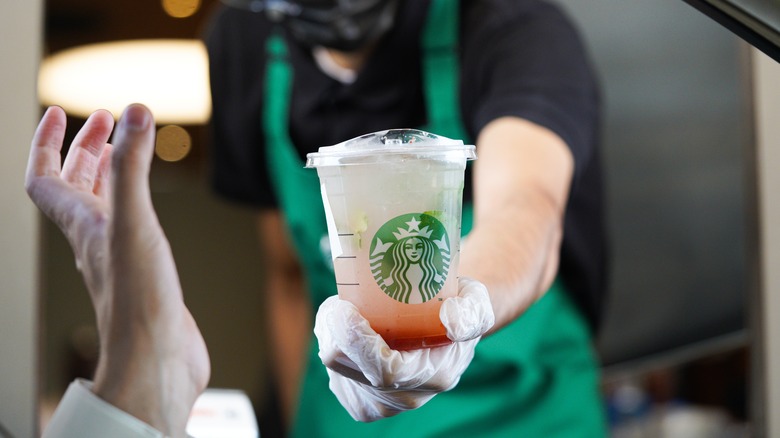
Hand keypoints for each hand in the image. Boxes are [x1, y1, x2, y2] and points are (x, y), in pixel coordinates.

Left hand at [27, 105, 209, 436]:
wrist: (156, 358)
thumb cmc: (138, 301)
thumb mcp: (133, 222)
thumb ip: (133, 167)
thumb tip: (136, 112)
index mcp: (81, 224)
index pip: (45, 177)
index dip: (47, 142)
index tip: (61, 112)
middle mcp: (95, 237)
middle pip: (75, 186)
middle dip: (86, 148)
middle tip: (107, 120)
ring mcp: (119, 256)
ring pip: (103, 204)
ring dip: (109, 172)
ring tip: (126, 149)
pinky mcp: (145, 271)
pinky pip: (133, 225)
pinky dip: (137, 201)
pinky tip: (152, 204)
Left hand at [313, 277, 493, 421]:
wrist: (450, 329)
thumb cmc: (460, 308)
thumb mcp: (476, 302)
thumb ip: (470, 312)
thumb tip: (451, 321)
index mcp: (434, 376)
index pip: (384, 369)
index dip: (356, 340)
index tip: (344, 308)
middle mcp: (404, 397)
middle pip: (347, 368)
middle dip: (335, 329)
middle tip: (343, 299)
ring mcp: (380, 403)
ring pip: (335, 368)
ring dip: (333, 333)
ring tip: (352, 310)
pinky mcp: (360, 401)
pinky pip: (333, 371)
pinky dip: (334, 344)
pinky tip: (351, 329)